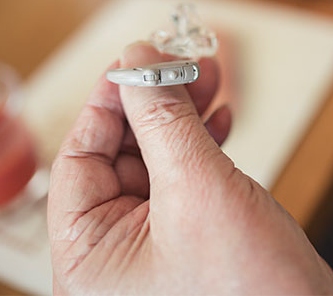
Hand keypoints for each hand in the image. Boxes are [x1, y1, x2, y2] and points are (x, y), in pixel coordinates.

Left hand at [48, 42, 332, 294]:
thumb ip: (162, 121)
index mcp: (90, 254)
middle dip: (155, 102)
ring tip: (207, 78)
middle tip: (180, 63)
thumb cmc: (251, 293)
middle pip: (122, 151)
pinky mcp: (189, 232)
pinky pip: (185, 174)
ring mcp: (154, 240)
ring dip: (183, 114)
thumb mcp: (196, 191)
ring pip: (158, 156)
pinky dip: (202, 140)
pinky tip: (220, 118)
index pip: (80, 157)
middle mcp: (114, 248)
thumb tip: (139, 60)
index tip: (134, 60)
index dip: (107, 101)